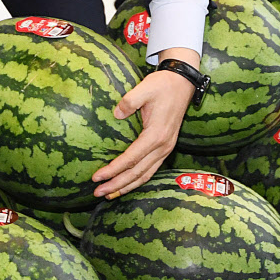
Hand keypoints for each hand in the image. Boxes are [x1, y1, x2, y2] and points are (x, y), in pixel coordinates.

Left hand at [92, 48, 198, 198]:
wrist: (182, 84)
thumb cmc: (162, 86)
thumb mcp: (145, 88)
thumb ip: (129, 100)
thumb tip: (116, 114)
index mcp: (156, 135)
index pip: (131, 159)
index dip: (113, 170)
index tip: (97, 177)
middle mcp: (162, 146)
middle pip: (137, 173)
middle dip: (117, 184)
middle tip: (97, 192)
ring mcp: (165, 149)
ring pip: (145, 175)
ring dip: (126, 187)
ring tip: (108, 195)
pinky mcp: (165, 148)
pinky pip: (150, 170)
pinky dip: (137, 181)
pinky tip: (125, 185)